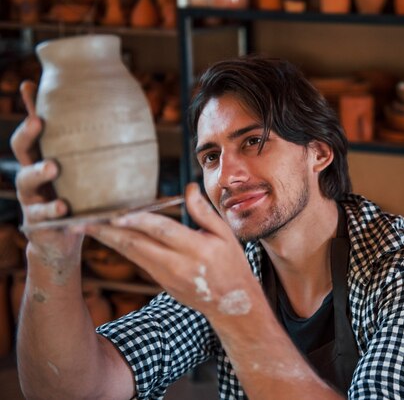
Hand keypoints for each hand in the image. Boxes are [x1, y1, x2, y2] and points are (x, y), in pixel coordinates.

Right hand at [11, 81, 82, 280]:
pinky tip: (64, 206)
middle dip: (27, 134)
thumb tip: (97, 113)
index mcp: (41, 159)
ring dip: (38, 172)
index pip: (33, 130)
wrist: (62, 238)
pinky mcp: (38, 222)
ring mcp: (31, 198)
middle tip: (39, 121)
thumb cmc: (73, 197)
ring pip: (26, 181)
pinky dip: (52, 209)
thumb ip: (80, 149)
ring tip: (52, 167)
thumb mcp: (77, 171)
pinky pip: (43, 215)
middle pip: (22, 150)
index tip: (29, 86)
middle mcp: (31, 175)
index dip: (29, 108)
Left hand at [80, 183, 256, 313]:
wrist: (231, 304)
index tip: (115, 213)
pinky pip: (139, 261)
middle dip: (108, 232)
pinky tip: (110, 236)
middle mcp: (178, 265)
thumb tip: (188, 187)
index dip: (138, 222)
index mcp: (197, 250)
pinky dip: (122, 247)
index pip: (162, 232)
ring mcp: (167, 277)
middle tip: (83, 221)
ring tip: (87, 226)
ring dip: (109, 240)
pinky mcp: (161, 283)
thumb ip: (204, 212)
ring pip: (133, 254)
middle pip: (137, 246)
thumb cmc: (232, 264)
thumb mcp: (226, 235)